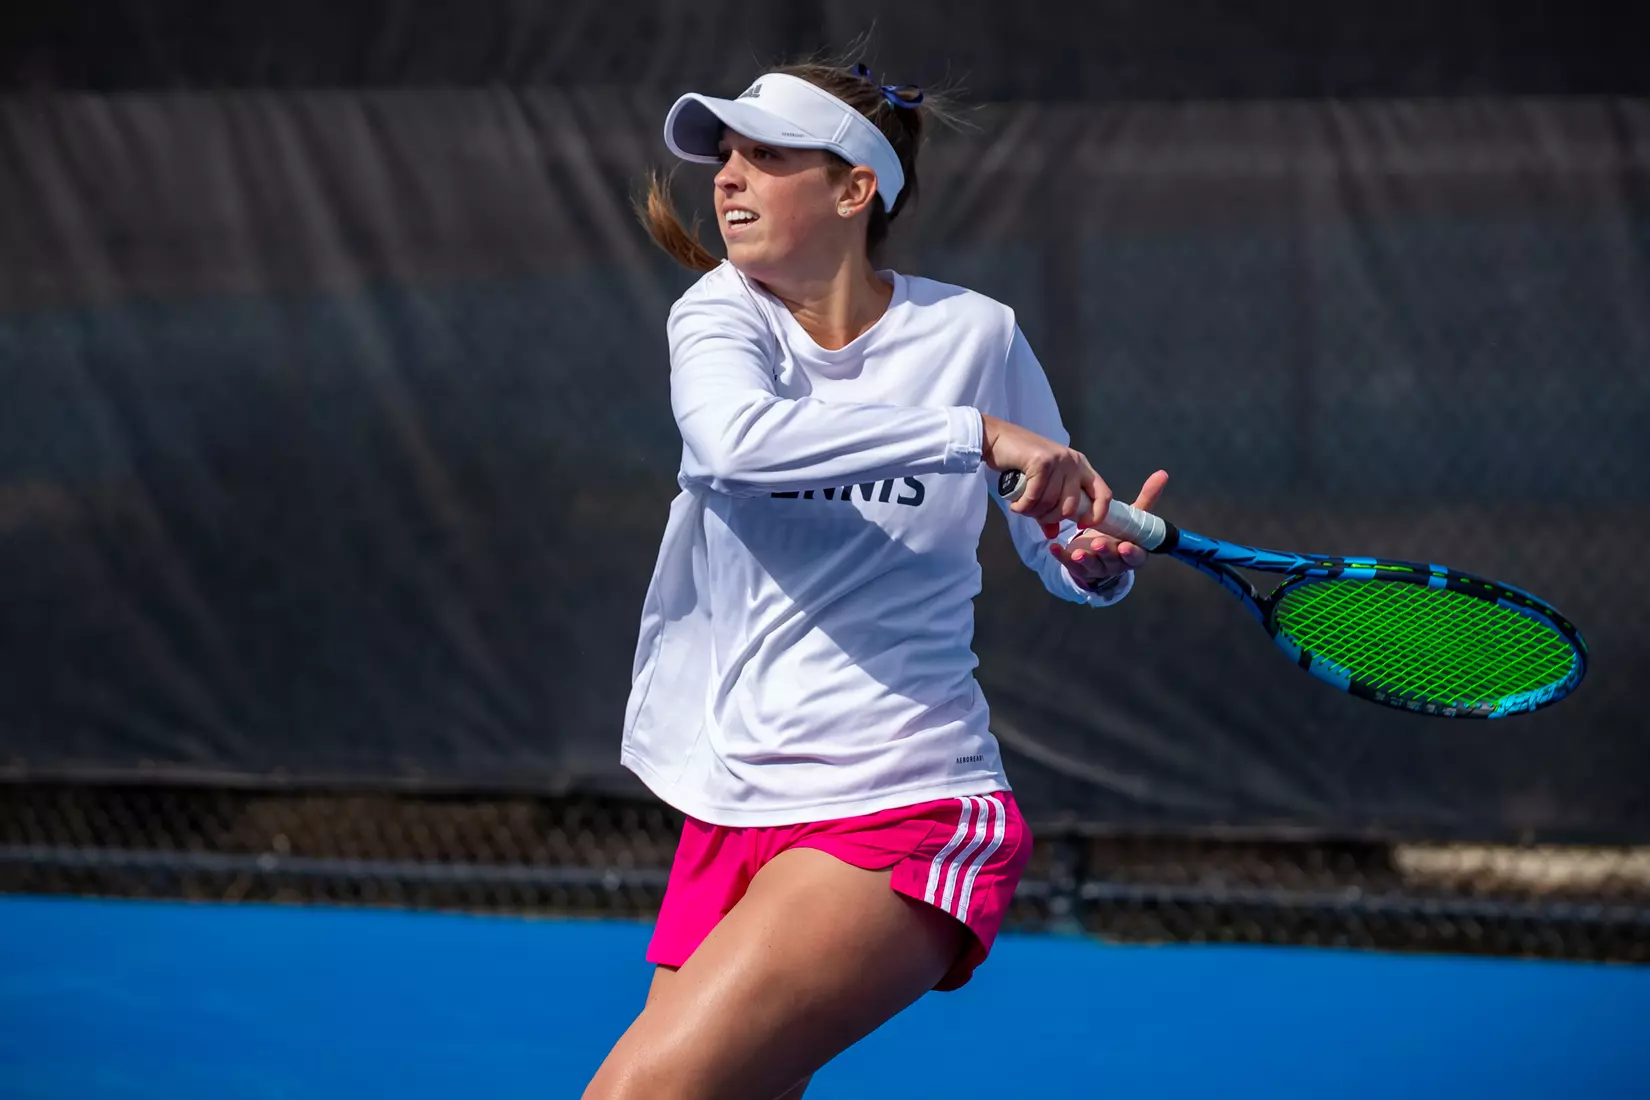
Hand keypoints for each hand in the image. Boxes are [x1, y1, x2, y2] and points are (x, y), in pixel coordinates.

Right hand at [980, 414, 1111, 536]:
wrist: (998, 439)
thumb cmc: (1021, 462)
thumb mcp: (1042, 485)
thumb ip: (1049, 509)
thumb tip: (1052, 534)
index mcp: (1081, 466)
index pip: (1103, 494)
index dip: (1096, 515)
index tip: (1079, 524)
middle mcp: (1074, 462)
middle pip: (1071, 506)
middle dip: (1050, 517)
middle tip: (1034, 514)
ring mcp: (1059, 460)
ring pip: (1051, 503)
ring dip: (1033, 512)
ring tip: (1021, 506)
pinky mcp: (1042, 462)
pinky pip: (1035, 496)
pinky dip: (1023, 506)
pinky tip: (1015, 504)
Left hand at [1050, 470, 1169, 587]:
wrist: (1098, 552)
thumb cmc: (1119, 531)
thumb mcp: (1133, 517)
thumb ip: (1147, 498)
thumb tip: (1162, 473)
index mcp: (1133, 552)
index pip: (1136, 556)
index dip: (1131, 553)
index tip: (1124, 545)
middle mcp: (1116, 563)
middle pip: (1113, 560)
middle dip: (1105, 552)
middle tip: (1097, 542)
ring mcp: (1097, 568)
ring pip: (1092, 565)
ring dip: (1085, 558)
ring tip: (1077, 551)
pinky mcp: (1078, 569)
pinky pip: (1070, 565)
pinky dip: (1062, 556)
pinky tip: (1054, 547)